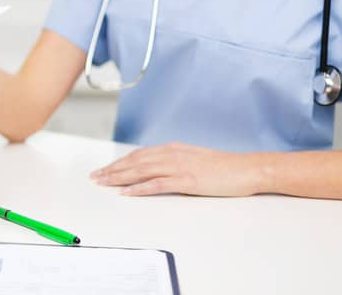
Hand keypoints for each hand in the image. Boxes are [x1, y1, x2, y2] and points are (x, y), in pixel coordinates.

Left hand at [89, 142, 263, 196]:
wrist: (246, 168)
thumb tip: (157, 166)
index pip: (138, 155)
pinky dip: (140, 188)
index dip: (119, 162)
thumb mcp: (193, 158)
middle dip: (112, 169)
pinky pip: (158, 184)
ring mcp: (179, 167)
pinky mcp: (187, 181)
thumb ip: (174, 160)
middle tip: (95, 177)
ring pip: (141, 170)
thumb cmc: (223, 167)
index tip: (104, 169)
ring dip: (119, 177)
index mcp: (172, 149)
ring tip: (103, 183)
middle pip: (135, 162)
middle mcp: (172, 155)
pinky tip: (127, 192)